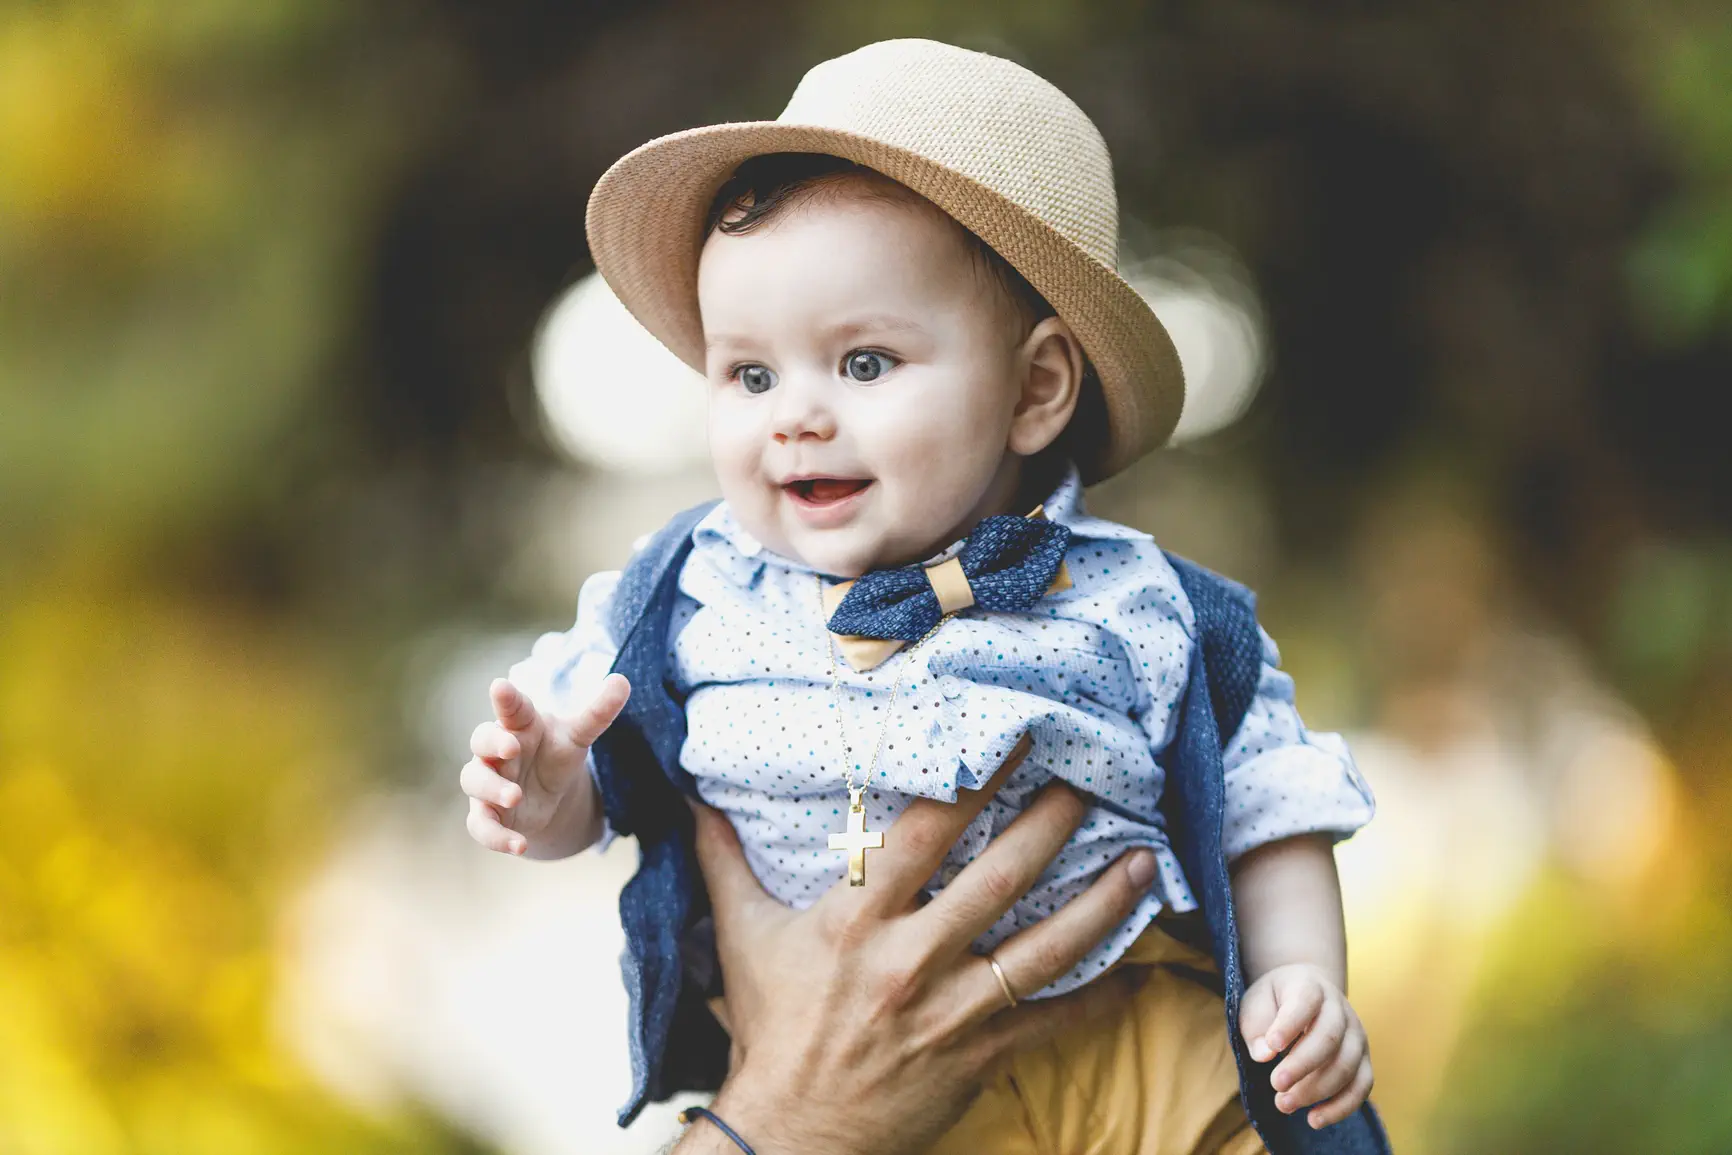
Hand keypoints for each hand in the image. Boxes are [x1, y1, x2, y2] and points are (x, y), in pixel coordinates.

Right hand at [459, 673, 629, 857]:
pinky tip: (519, 845)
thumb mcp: (578, 736)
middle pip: (481, 739)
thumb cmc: (555, 754)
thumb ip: (597, 713)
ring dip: (491, 788)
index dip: (505, 697)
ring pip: (474, 780)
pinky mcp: (487, 813)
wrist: (547, 796)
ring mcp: (488, 781)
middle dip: (493, 742)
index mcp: (519, 724)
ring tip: (515, 796)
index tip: (500, 686)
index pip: (510, 706)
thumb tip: (623, 680)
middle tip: (511, 747)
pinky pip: (480, 825)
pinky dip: (496, 837)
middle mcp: (497, 751)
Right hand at [680, 742, 1158, 1154]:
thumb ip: (725, 860)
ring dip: (1101, 904)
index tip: (1017, 736)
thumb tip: (695, 795)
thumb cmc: (770, 1029)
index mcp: (856, 918)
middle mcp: (909, 958)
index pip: (925, 831)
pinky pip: (1054, 1022)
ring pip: (1044, 948)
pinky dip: (1103, 997)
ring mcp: (950, 1010)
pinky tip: (1141, 968)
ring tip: (1145, 863)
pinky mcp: (979, 1056)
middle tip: (1096, 780)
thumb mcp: (741, 936)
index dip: (975, 777)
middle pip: (999, 878)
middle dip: (1054, 824)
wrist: (788, 1136)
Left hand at [1239, 962, 1372, 1130]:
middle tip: (1275, 1085)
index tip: (1271, 1046)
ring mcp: (1356, 1035)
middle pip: (1329, 1038)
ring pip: (1347, 1066)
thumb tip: (1264, 1055)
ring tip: (1283, 1104)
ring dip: (1316, 1090)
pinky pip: (1361, 1087)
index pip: (1305, 1002)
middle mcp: (1340, 1009)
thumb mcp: (1256, 1005)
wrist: (1306, 993)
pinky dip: (1341, 1107)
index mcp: (1310, 987)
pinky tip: (1313, 1119)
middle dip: (1302, 1066)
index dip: (1289, 1025)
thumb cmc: (1275, 1002)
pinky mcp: (1363, 1060)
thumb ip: (1257, 1028)